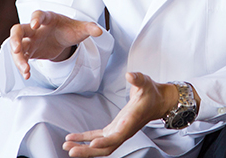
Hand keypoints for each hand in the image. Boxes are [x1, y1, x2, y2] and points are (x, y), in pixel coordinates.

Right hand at [9, 10, 101, 79]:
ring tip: (25, 70)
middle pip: (18, 29)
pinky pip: (22, 58)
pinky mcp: (30, 51)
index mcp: (48, 18)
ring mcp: (30, 40)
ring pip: (17, 46)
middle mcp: (35, 28)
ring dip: (18, 58)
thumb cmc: (70, 29)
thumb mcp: (80, 29)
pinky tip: (27, 75)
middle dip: (14, 38)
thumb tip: (100, 31)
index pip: (38, 14)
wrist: (64, 38)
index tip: (35, 25)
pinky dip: (22, 66)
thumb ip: (89, 28)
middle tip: (16, 49)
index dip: (35, 18)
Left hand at [62, 72, 178, 156]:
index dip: (106, 141)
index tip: (93, 143)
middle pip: (106, 147)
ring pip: (100, 146)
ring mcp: (118, 131)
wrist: (158, 102)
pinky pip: (98, 137)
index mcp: (131, 121)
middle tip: (71, 151)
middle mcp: (124, 130)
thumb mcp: (146, 82)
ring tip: (67, 146)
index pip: (118, 136)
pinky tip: (72, 139)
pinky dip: (85, 139)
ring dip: (84, 148)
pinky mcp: (114, 129)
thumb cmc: (151, 92)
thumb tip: (130, 75)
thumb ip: (138, 79)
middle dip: (88, 151)